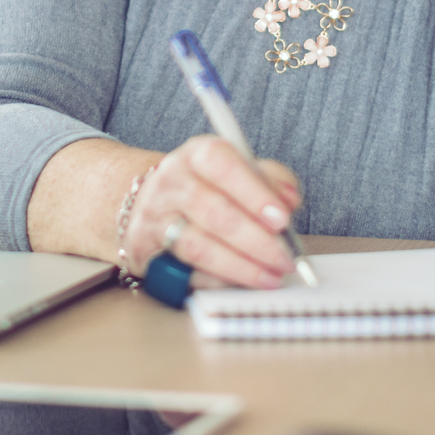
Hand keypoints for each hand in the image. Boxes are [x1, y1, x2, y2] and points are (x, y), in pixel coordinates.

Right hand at [125, 136, 301, 289]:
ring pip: (198, 246)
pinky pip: (184, 271)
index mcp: (197, 154)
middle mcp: (172, 181)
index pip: (224, 166)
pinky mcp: (145, 248)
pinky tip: (240, 280)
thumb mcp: (238, 169)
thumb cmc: (206, 186)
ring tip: (270, 276)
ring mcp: (155, 215)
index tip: (282, 218)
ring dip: (240, 266)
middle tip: (285, 257)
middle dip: (256, 240)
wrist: (152, 199)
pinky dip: (217, 280)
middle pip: (214, 212)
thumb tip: (289, 200)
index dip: (255, 193)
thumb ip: (270, 180)